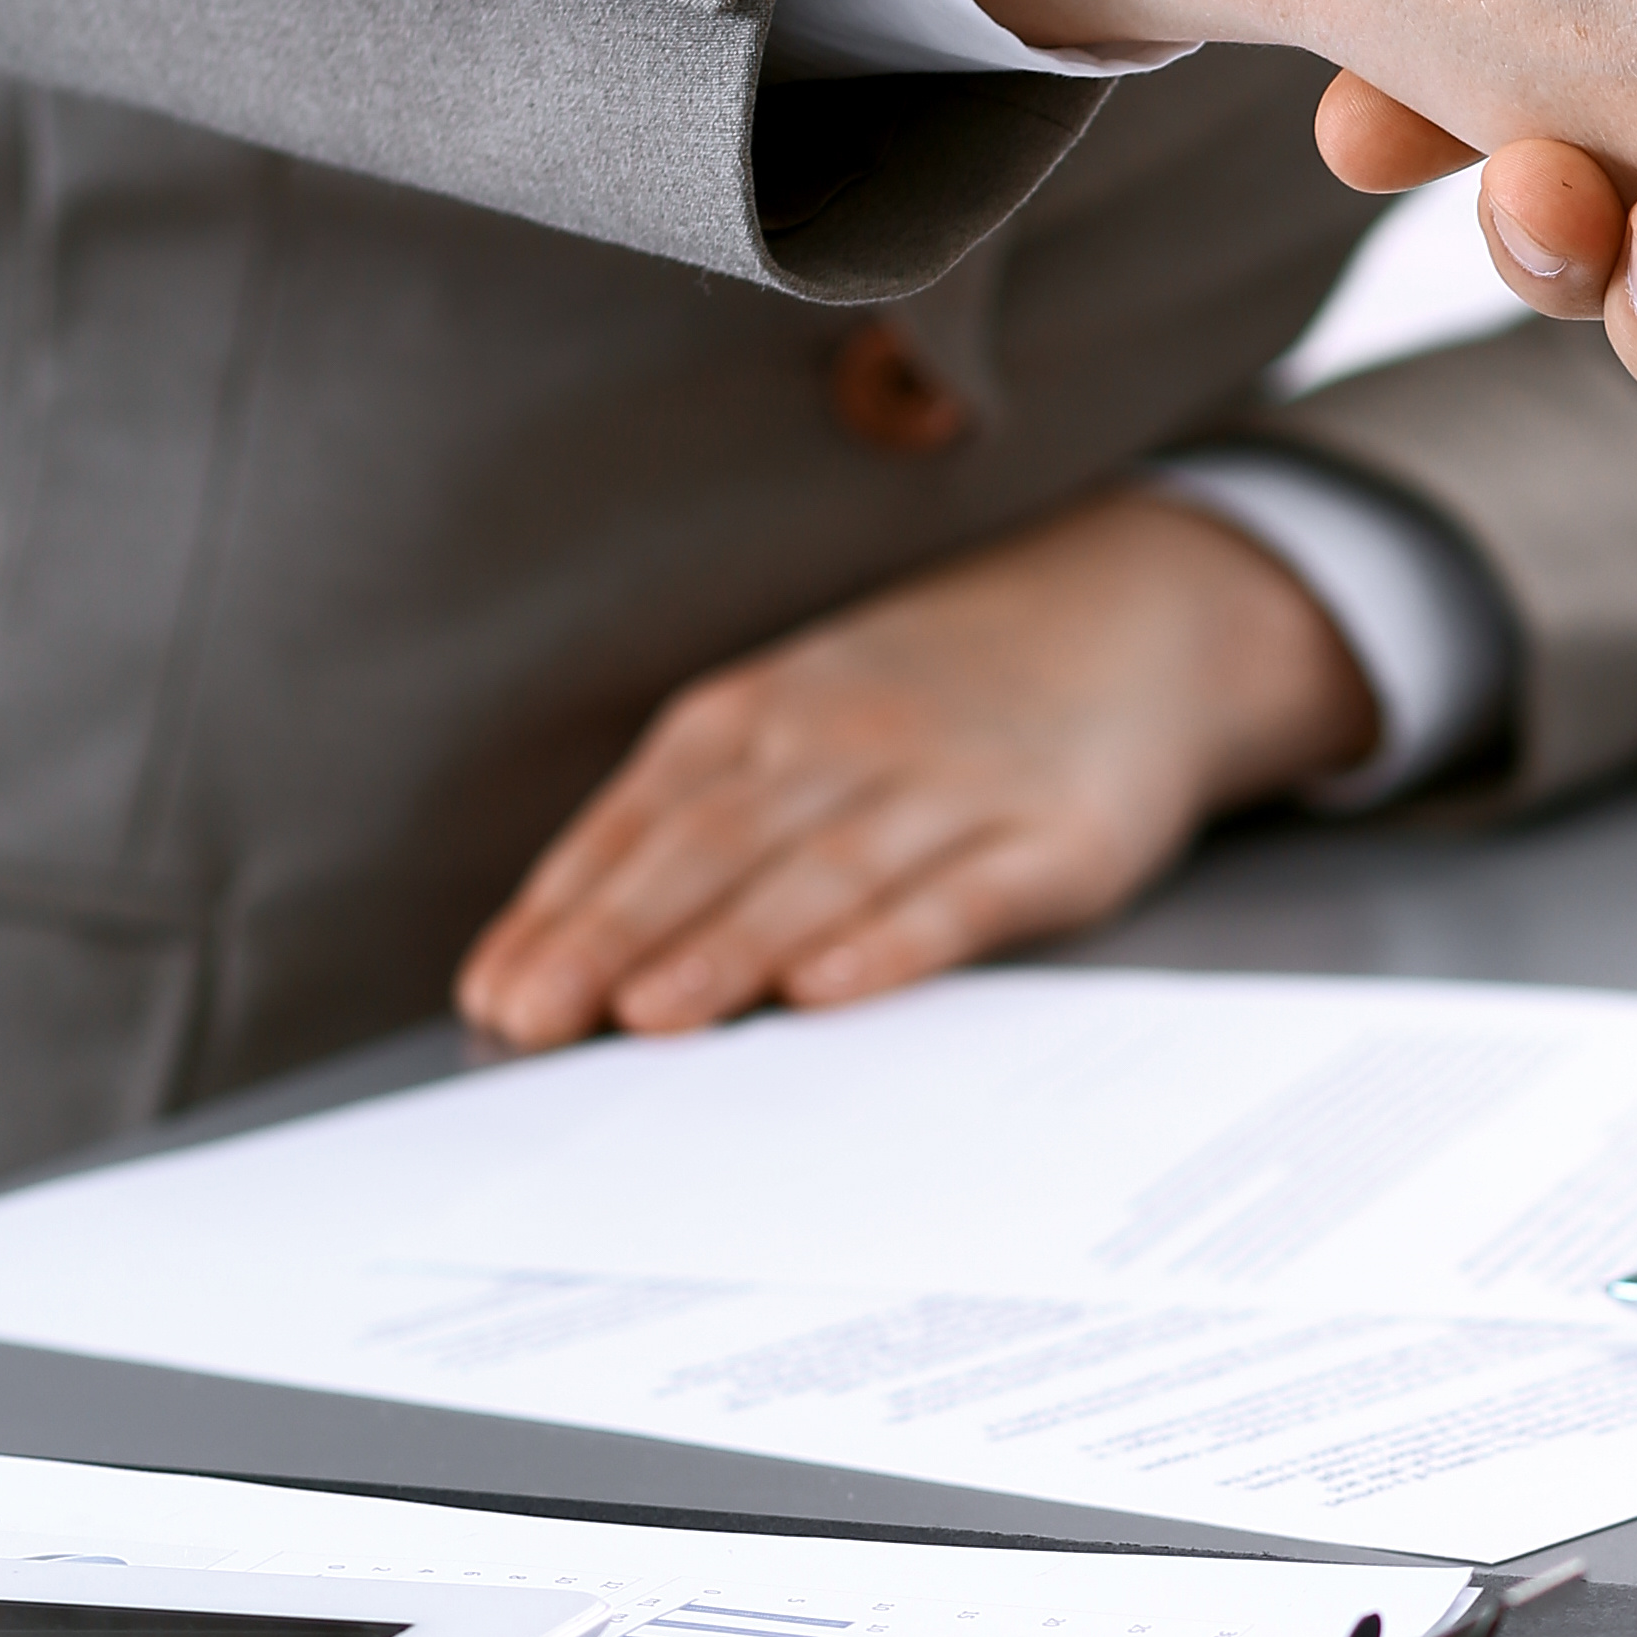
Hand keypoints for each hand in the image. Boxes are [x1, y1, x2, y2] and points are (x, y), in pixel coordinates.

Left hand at [453, 490, 1375, 1047]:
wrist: (1142, 617)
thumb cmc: (940, 701)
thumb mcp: (810, 719)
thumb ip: (707, 824)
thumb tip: (571, 955)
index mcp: (763, 711)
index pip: (642, 820)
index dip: (563, 910)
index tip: (494, 995)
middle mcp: (843, 739)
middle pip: (710, 847)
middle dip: (612, 937)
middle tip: (533, 1019)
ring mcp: (949, 787)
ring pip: (819, 871)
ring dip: (728, 946)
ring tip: (650, 1017)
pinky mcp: (1053, 838)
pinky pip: (961, 895)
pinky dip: (890, 943)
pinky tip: (829, 989)